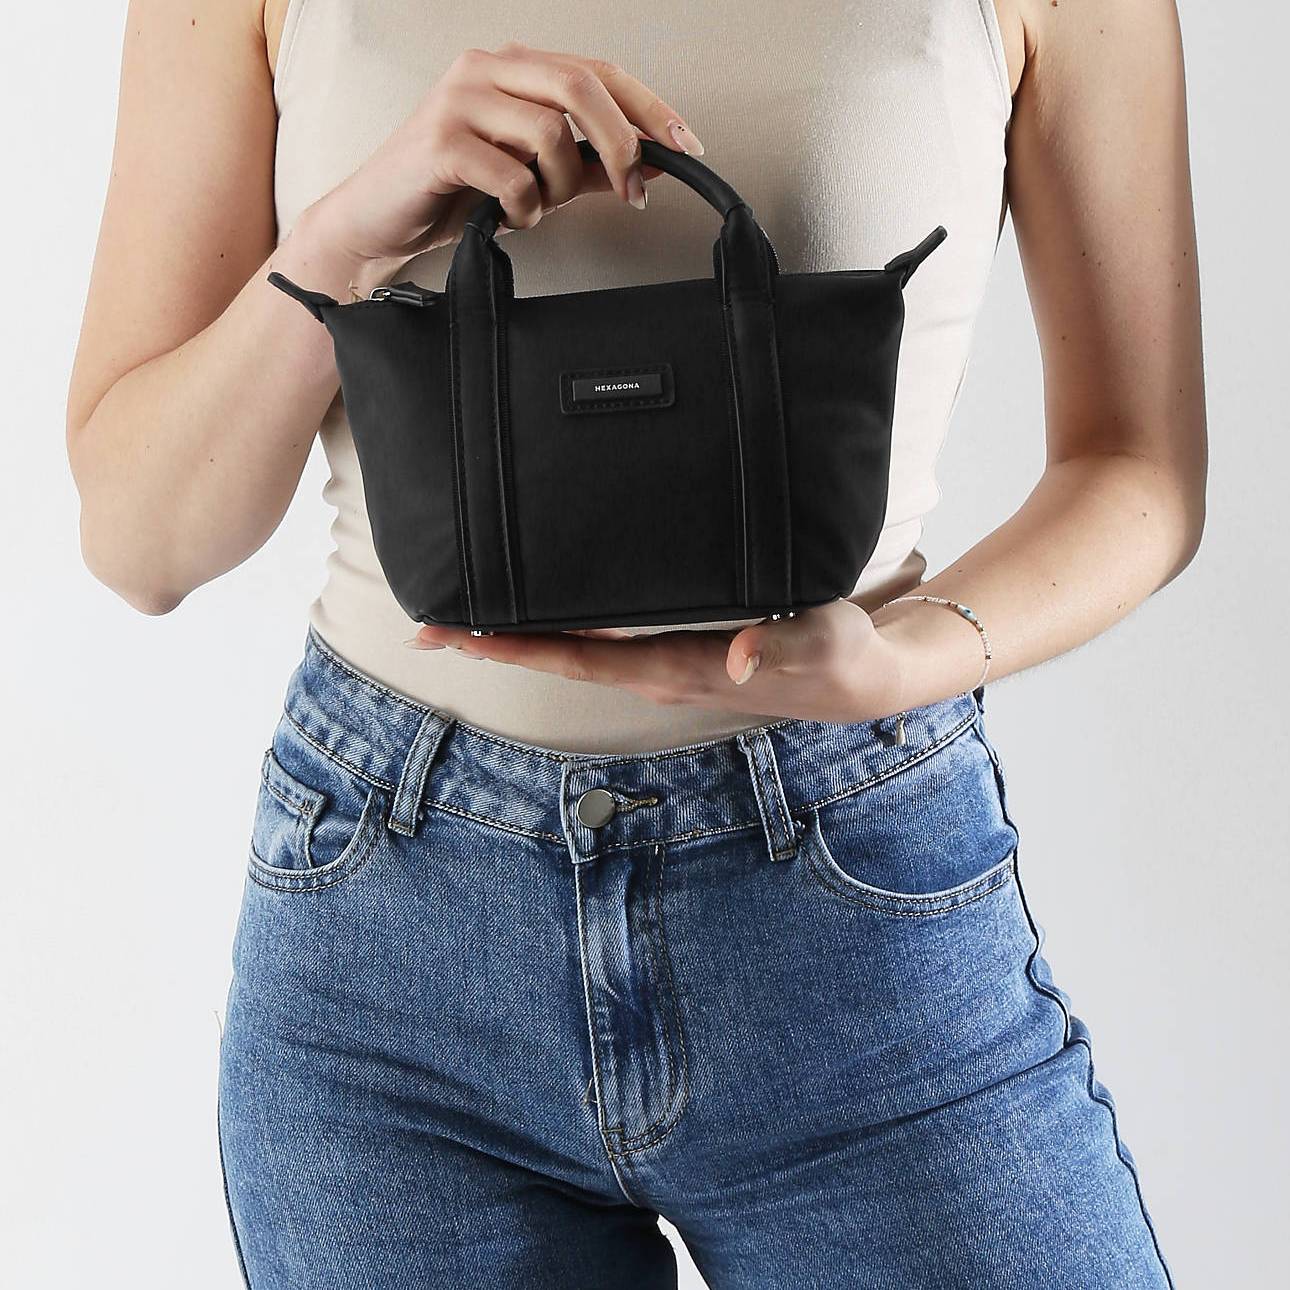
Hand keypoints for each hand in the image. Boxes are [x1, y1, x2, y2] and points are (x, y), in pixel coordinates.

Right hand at [289, 39, 705, 279]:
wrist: (373, 220)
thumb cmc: (450, 192)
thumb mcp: (531, 175)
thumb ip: (587, 164)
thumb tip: (653, 164)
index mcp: (512, 66)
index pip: (599, 71)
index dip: (649, 107)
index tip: (686, 145)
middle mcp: (485, 69)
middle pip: (580, 86)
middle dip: (620, 143)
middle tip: (632, 190)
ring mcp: (459, 100)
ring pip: (550, 132)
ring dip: (560, 185)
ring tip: (536, 206)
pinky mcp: (439, 141)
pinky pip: (512, 174)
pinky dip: (524, 206)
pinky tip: (508, 216)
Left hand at [406, 598, 908, 725]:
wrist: (863, 679)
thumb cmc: (841, 656)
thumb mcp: (820, 643)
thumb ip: (778, 645)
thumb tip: (733, 657)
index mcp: (680, 668)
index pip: (582, 659)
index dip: (517, 648)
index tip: (460, 637)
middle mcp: (659, 674)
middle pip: (559, 659)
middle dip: (493, 644)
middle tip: (426, 624)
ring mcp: (662, 668)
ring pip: (575, 652)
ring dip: (519, 638)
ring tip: (462, 615)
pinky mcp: (672, 654)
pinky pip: (600, 642)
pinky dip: (560, 628)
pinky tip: (537, 610)